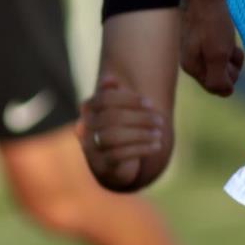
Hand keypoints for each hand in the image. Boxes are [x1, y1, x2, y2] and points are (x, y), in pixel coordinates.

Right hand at [79, 72, 168, 190]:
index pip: (104, 99)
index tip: (150, 104)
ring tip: (159, 134)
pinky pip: (118, 155)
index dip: (129, 100)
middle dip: (139, 118)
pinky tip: (156, 146)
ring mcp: (91, 147)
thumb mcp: (119, 108)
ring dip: (141, 134)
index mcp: (88, 108)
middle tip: (160, 120)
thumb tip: (109, 79)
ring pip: (113, 137)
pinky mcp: (101, 164)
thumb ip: (114, 93)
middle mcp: (84, 127)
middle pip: (110, 118)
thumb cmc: (120, 126)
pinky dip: (140, 149)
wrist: (116, 162)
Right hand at [180, 0, 243, 97]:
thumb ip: (219, 79)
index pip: (216, 87)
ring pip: (221, 63)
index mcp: (190, 67)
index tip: (231, 59)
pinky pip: (220, 50)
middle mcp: (191, 59)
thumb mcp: (217, 55)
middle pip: (218, 76)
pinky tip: (230, 36)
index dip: (229, 77)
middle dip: (231, 67)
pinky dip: (229, 46)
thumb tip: (226, 93)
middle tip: (232, 48)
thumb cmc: (213, 22)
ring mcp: (196, 47)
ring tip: (232, 41)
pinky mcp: (204, 36)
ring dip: (232, 56)